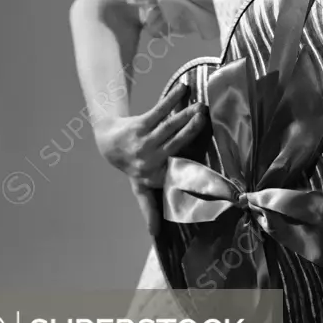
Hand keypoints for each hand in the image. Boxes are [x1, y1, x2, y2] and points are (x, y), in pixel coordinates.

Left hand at [95, 81, 205, 235]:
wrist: (109, 144)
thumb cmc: (132, 166)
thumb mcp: (139, 188)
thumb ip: (148, 207)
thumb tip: (153, 234)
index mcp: (154, 177)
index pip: (179, 174)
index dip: (196, 172)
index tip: (212, 170)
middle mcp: (148, 161)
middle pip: (177, 143)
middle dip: (193, 129)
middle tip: (207, 117)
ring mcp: (143, 142)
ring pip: (169, 127)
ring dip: (186, 114)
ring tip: (200, 106)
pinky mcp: (139, 125)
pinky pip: (159, 111)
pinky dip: (171, 99)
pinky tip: (183, 89)